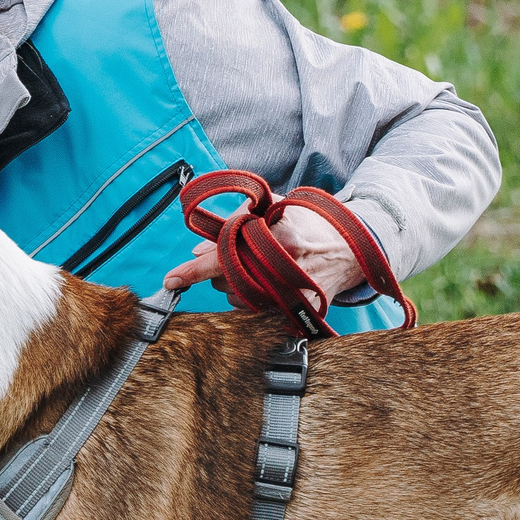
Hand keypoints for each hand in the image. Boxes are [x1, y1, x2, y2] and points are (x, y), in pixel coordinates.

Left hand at [162, 205, 366, 302]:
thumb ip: (235, 221)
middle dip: (223, 271)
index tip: (171, 280)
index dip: (194, 270)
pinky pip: (255, 313)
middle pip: (226, 282)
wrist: (349, 249)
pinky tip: (269, 284)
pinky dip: (253, 300)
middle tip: (243, 256)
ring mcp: (291, 293)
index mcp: (277, 237)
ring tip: (262, 268)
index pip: (225, 256)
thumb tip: (198, 251)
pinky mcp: (297, 312)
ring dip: (238, 286)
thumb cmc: (308, 223)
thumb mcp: (273, 207)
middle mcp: (284, 267)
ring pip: (237, 300)